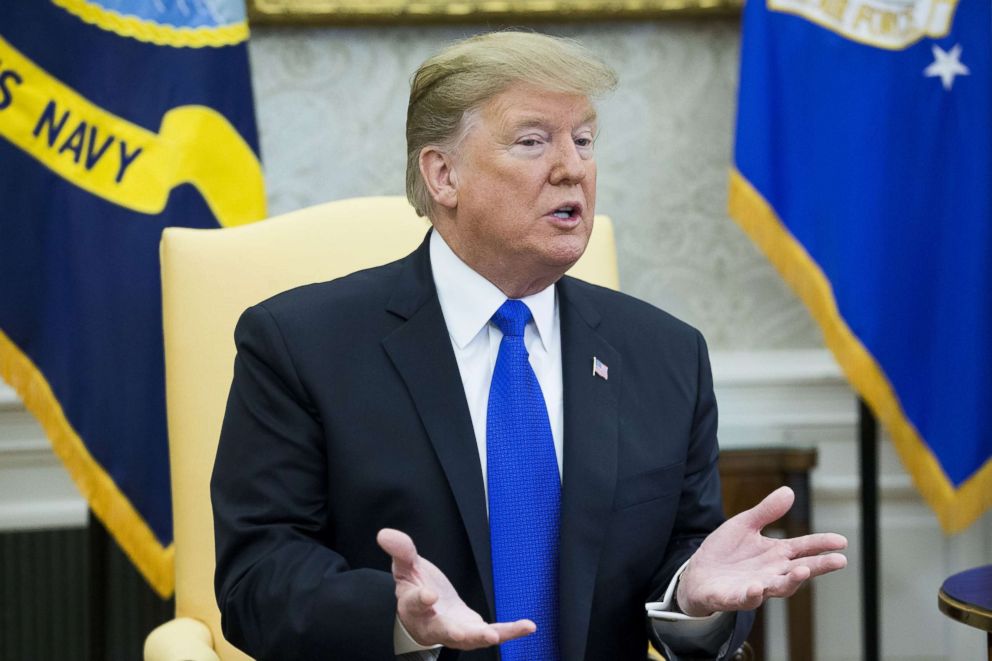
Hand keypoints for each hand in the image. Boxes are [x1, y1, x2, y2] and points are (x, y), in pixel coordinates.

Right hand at [376, 528, 535, 648]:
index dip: (421, 599)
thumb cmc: (413, 586)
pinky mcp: (473, 631)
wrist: (424, 611)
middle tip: (472, 634)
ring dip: (485, 637)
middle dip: (458, 633)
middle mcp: (434, 624)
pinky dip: (510, 632)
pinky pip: (492, 634)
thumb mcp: (406, 566)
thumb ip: (400, 550)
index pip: (415, 604)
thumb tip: (384, 533)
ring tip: (497, 635)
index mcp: (413, 605)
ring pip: (469, 638)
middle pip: (444, 631)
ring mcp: (455, 631)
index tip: (428, 594)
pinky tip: (529, 626)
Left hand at [676, 486, 846, 616]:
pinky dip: (752, 594)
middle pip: (800, 570)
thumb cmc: (726, 552)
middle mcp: (771, 573)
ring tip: (802, 570)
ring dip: (791, 581)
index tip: (841, 541)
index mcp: (776, 554)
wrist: (698, 574)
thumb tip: (789, 491)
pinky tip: (757, 587)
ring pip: (778, 588)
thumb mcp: (744, 525)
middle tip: (839, 560)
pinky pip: (746, 599)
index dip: (822, 544)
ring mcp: (755, 587)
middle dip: (819, 566)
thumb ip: (766, 512)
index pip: (803, 548)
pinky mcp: (734, 597)